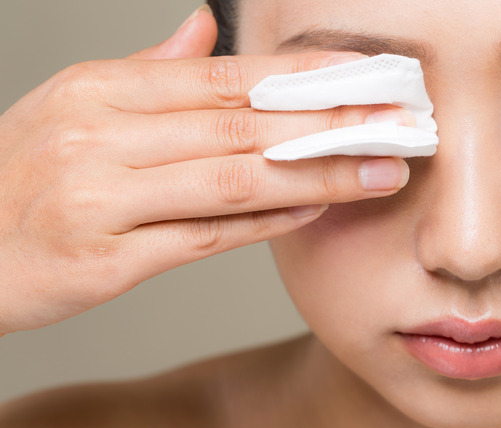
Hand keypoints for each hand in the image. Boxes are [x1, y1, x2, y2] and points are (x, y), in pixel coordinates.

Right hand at [0, 7, 410, 334]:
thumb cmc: (22, 178)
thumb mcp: (73, 105)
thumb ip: (149, 71)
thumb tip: (205, 31)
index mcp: (100, 90)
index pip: (226, 76)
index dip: (305, 75)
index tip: (368, 75)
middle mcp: (101, 137)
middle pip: (243, 124)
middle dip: (332, 122)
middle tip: (399, 122)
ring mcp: (102, 200)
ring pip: (235, 180)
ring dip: (318, 174)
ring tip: (379, 170)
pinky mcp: (106, 261)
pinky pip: (206, 236)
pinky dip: (268, 222)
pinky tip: (316, 209)